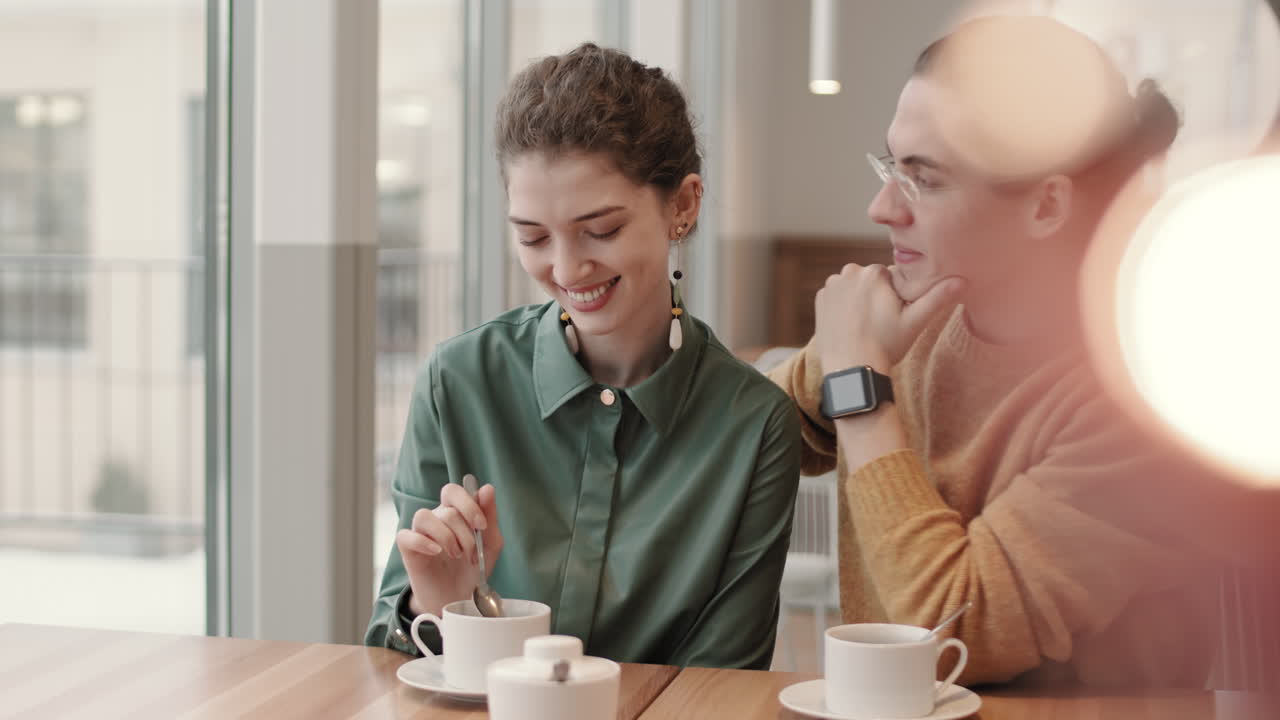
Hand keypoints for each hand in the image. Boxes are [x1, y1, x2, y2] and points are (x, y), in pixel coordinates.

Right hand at [397, 482, 503, 616]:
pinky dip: (423, 542)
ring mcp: (420, 533)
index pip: (453, 491)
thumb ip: (489, 517)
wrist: (457, 600)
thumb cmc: (471, 569)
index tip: (482, 526)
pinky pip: (406, 535)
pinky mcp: (408, 550)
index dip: (469, 504)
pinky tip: (437, 552)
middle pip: (445, 508)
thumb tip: (487, 488)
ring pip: (424, 516)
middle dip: (464, 530)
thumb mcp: (490, 544)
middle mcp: (436, 519)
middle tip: (472, 551)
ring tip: (457, 555)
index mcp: (454, 513)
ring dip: (446, 537)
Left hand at [814, 264, 964, 372]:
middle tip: (880, 324)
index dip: (897, 298)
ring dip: (860, 301)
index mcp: (874, 272)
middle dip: (878, 297)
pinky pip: (838, 297)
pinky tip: (850, 325)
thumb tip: (964, 280)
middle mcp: (849, 271)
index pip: (892, 278)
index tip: (894, 317)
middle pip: (872, 281)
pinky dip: (844, 307)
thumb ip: (938, 298)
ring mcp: (831, 284)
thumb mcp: (915, 322)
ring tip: (865, 326)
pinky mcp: (820, 298)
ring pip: (855, 288)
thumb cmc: (885, 345)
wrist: (851, 369)